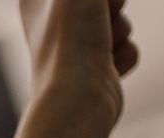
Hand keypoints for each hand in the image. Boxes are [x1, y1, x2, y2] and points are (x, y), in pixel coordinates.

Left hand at [21, 0, 138, 123]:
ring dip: (120, 28)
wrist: (78, 101)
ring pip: (118, 20)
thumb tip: (101, 2)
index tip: (94, 1)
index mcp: (37, 0)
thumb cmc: (70, 39)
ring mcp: (76, 48)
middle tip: (105, 9)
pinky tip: (109, 67)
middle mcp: (54, 24)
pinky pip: (125, 48)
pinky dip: (124, 55)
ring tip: (104, 44)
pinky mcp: (97, 71)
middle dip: (114, 1)